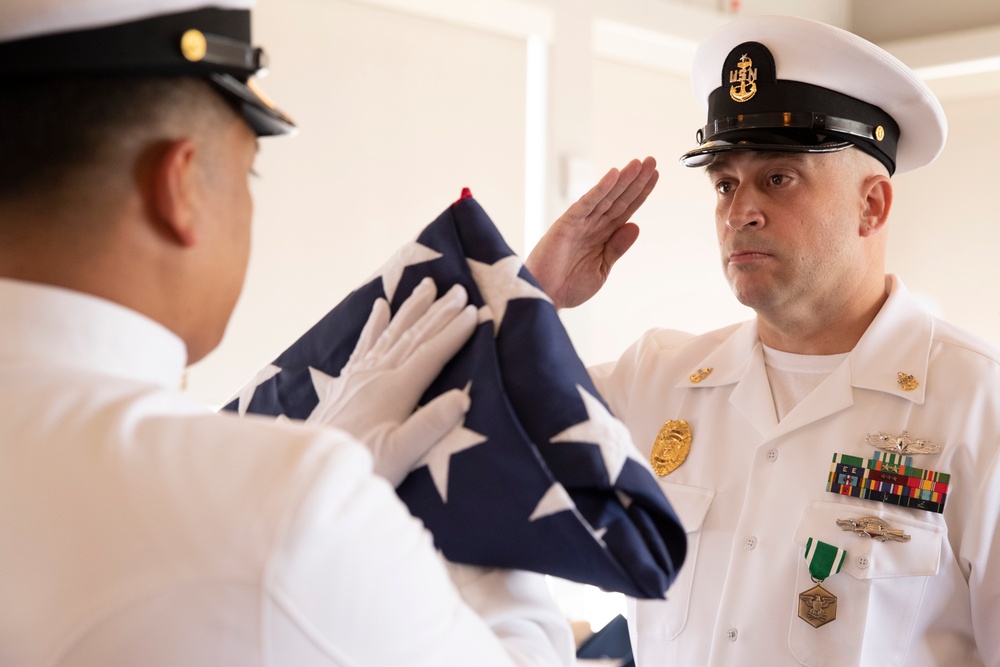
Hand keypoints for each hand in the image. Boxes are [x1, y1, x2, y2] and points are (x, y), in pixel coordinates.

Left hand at [306, 277, 477, 485]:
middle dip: (439, 311)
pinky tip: (379, 306)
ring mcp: (358, 376)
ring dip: (412, 309)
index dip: (454, 332)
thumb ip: (430, 425)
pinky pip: (363, 344)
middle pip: (413, 336)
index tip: (475, 311)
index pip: (430, 354)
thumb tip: (463, 397)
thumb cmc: (362, 467)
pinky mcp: (345, 382)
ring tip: (426, 285)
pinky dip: (374, 323)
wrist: (311, 472)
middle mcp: (376, 375)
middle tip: (459, 289)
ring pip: (391, 333)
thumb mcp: (400, 455)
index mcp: (395, 390)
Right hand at [525, 156, 657, 308]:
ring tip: (639, 163)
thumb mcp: (601, 269)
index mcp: (603, 236)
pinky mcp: (567, 223)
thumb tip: (635, 226)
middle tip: (652, 160)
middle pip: (619, 198)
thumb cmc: (569, 287)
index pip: (626, 210)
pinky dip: (600, 189)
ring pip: (606, 197)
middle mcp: (593, 225)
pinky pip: (587, 203)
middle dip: (636, 180)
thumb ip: (617, 248)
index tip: (655, 176)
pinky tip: (613, 175)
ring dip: (623, 179)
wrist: (545, 298)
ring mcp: (580, 223)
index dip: (640, 193)